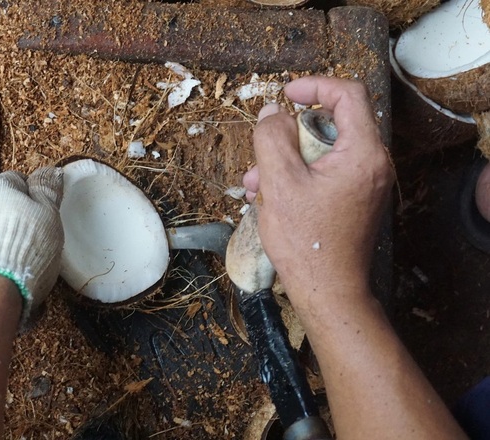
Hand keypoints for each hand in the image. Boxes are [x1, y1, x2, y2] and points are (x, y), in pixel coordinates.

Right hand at [244, 76, 392, 308]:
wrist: (328, 291)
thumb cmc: (306, 241)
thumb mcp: (279, 183)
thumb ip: (272, 139)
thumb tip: (271, 113)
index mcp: (362, 153)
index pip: (348, 94)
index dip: (314, 86)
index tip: (285, 96)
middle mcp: (372, 165)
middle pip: (330, 125)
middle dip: (288, 135)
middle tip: (262, 154)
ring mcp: (365, 184)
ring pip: (322, 152)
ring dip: (286, 160)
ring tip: (255, 184)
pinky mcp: (355, 200)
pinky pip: (325, 173)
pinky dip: (297, 177)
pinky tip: (268, 197)